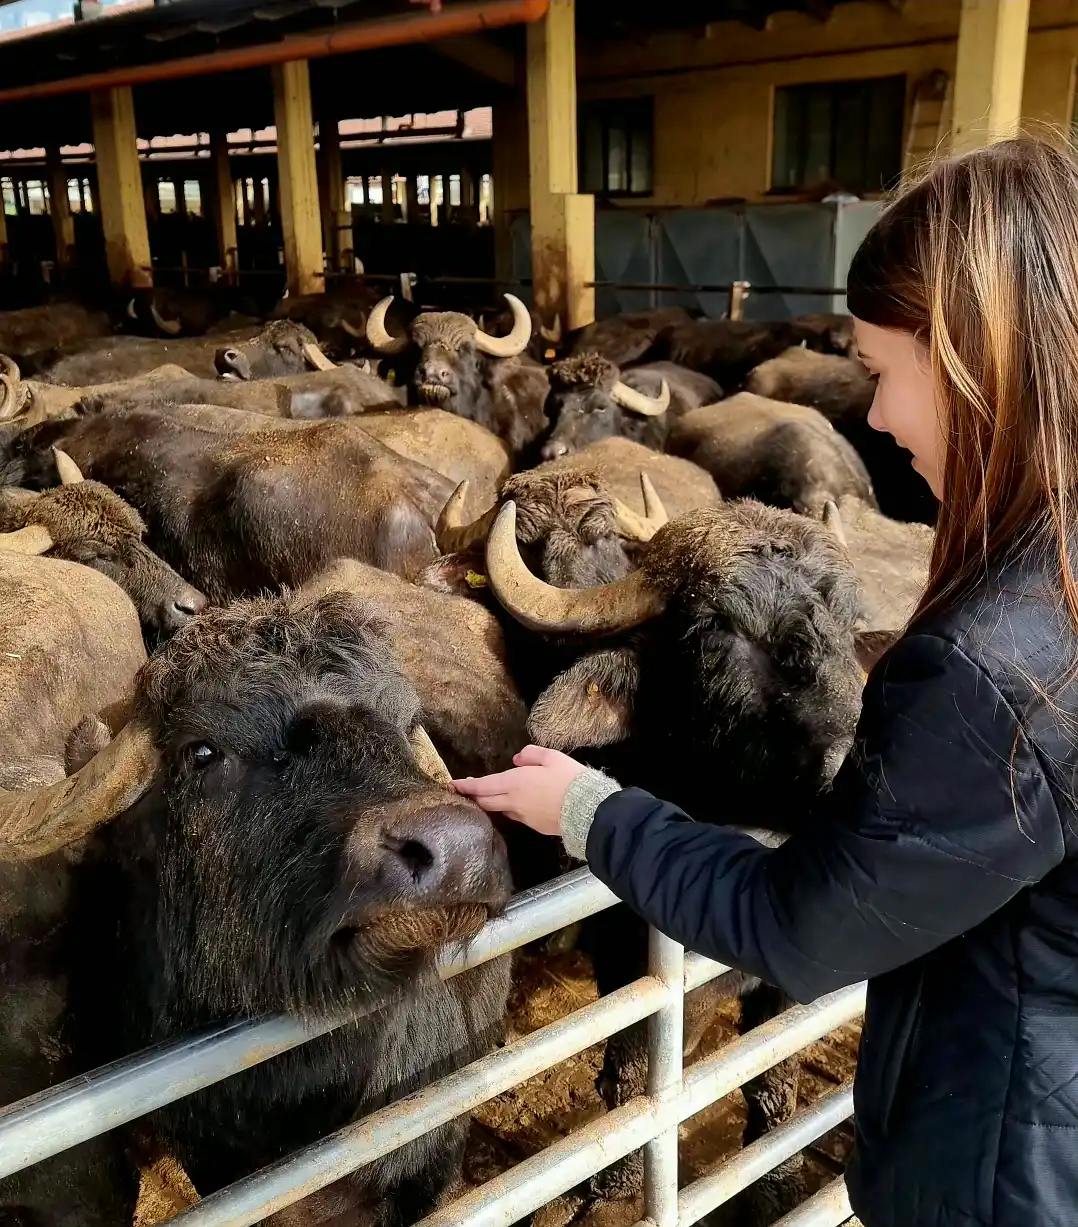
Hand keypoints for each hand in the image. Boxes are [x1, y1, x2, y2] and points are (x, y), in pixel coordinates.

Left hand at [452, 745, 587, 836]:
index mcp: (515, 783)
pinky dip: (510, 809)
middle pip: (485, 801)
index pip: (482, 786)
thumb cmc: (570, 780)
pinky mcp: (535, 826)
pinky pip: (516, 816)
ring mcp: (523, 817)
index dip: (465, 786)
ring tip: (487, 796)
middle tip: (465, 791)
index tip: (452, 785)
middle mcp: (514, 802)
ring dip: (490, 803)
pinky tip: (516, 804)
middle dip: (473, 796)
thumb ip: (531, 754)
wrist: (588, 810)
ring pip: (500, 810)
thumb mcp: (552, 757)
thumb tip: (517, 759)